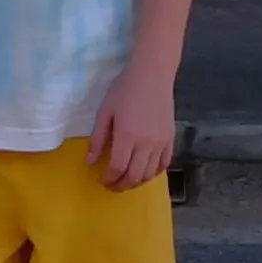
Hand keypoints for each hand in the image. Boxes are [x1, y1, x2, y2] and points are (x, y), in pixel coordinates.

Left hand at [89, 62, 179, 190]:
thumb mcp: (105, 111)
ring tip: (127, 180)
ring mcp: (161, 143)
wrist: (152, 76)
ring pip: (150, 174)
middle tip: (112, 186)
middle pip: (135, 176)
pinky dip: (154, 173)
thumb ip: (98, 138)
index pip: (118, 168)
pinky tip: (145, 172)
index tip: (102, 180)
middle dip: (122, 185)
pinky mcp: (171, 140)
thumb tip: (90, 161)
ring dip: (137, 182)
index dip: (109, 178)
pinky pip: (164, 165)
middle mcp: (146, 144)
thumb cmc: (124, 90)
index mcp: (128, 136)